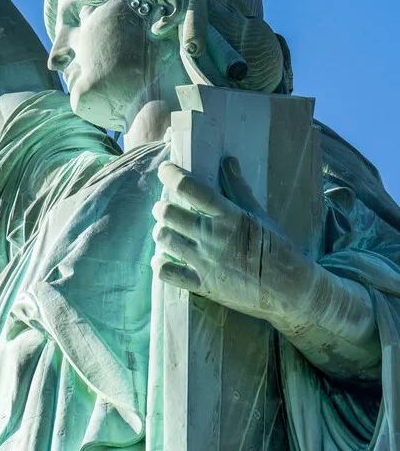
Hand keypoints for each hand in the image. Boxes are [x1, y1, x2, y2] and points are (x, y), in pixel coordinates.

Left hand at [152, 157, 308, 321]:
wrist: (290, 289)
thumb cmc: (277, 248)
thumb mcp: (259, 215)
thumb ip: (239, 188)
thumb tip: (228, 161)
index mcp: (227, 215)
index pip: (189, 187)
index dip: (171, 175)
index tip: (164, 170)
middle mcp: (212, 236)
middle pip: (168, 213)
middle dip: (161, 207)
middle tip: (164, 207)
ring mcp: (205, 262)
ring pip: (164, 238)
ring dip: (160, 231)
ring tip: (166, 230)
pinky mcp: (202, 285)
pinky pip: (167, 273)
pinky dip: (160, 263)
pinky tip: (162, 258)